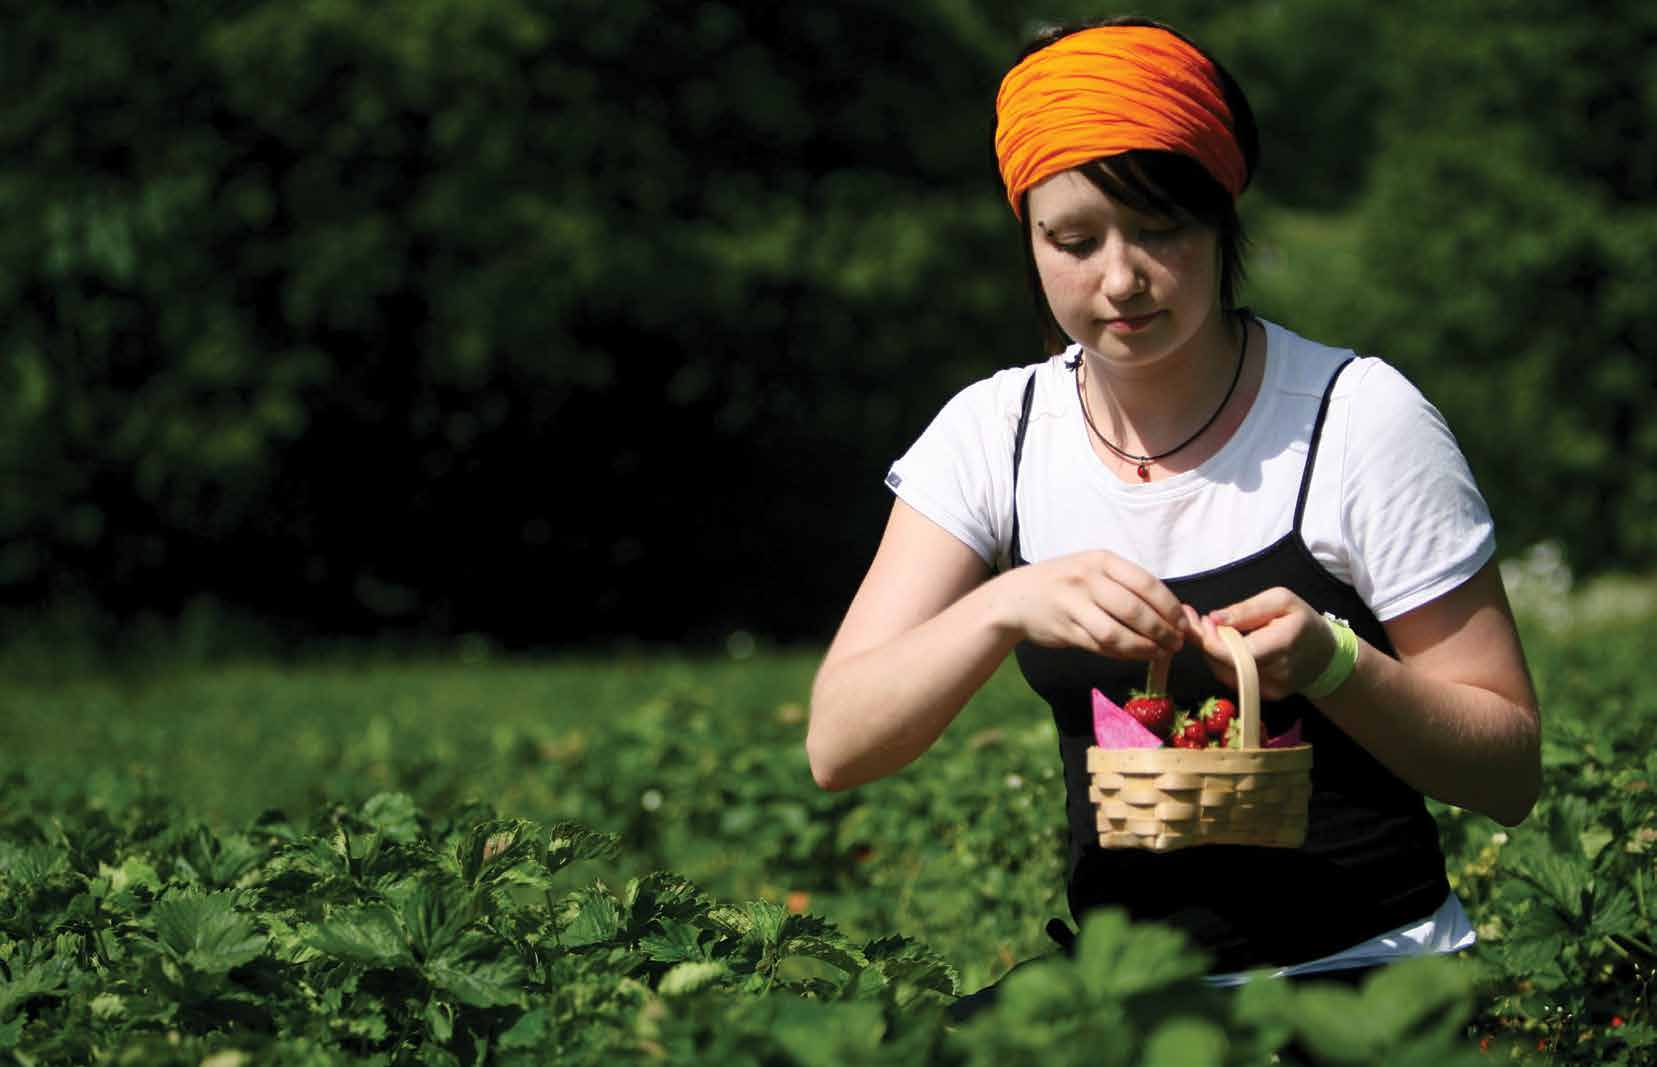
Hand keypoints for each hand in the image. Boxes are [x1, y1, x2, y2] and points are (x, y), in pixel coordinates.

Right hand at [992, 550, 1185, 660]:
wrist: (1015, 598)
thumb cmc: (1063, 583)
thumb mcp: (1091, 569)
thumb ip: (1125, 584)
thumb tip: (1170, 610)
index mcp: (1101, 560)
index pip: (1146, 584)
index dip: (1170, 607)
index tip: (1183, 623)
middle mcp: (1087, 579)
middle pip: (1135, 611)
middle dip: (1162, 631)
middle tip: (1177, 643)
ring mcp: (1074, 605)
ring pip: (1118, 633)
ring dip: (1144, 647)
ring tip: (1160, 652)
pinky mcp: (1066, 630)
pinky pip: (1101, 646)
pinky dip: (1123, 654)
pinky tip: (1136, 655)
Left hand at [1182, 588, 1337, 699]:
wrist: (1325, 655)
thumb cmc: (1302, 621)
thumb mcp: (1281, 600)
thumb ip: (1247, 610)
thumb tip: (1214, 618)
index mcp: (1281, 644)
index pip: (1233, 652)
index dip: (1211, 637)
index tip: (1204, 619)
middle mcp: (1275, 673)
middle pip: (1224, 663)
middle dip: (1205, 642)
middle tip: (1197, 622)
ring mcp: (1269, 689)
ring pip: (1223, 672)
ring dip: (1211, 652)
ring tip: (1211, 631)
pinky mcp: (1263, 696)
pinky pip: (1232, 679)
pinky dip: (1222, 662)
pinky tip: (1224, 646)